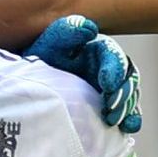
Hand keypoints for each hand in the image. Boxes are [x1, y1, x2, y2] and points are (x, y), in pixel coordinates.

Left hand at [30, 14, 142, 133]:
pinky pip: (125, 113)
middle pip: (127, 77)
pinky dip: (130, 119)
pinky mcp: (106, 108)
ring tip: (113, 119)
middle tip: (111, 106)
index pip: (113, 56)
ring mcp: (108, 90)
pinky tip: (127, 127)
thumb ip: (67, 32)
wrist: (27, 85)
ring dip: (126, 107)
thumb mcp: (49, 44)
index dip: (115, 69)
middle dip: (123, 92)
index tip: (108, 84)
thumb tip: (90, 29)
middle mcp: (107, 69)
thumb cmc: (39, 61)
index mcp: (96, 52)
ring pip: (128, 96)